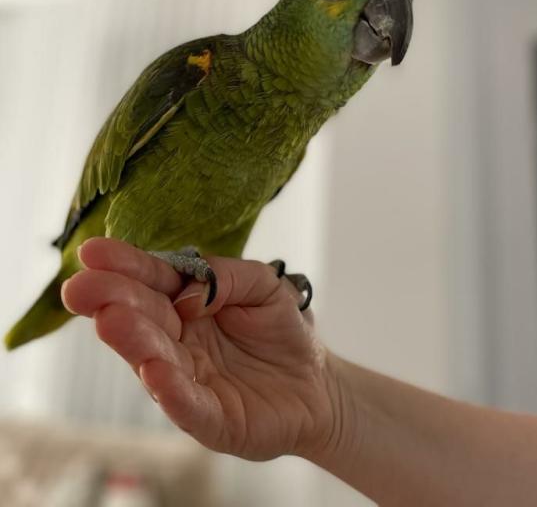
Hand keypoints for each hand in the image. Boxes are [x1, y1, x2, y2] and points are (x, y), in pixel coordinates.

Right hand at [61, 238, 336, 460]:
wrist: (320, 382)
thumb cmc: (283, 329)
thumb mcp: (264, 283)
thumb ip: (227, 277)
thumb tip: (189, 294)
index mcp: (186, 305)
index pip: (151, 282)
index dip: (124, 267)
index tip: (92, 252)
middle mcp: (178, 342)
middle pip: (143, 319)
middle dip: (112, 301)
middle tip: (81, 287)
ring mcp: (190, 382)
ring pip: (155, 361)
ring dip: (133, 342)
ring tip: (111, 320)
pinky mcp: (212, 420)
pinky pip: (188, 407)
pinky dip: (171, 392)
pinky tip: (154, 372)